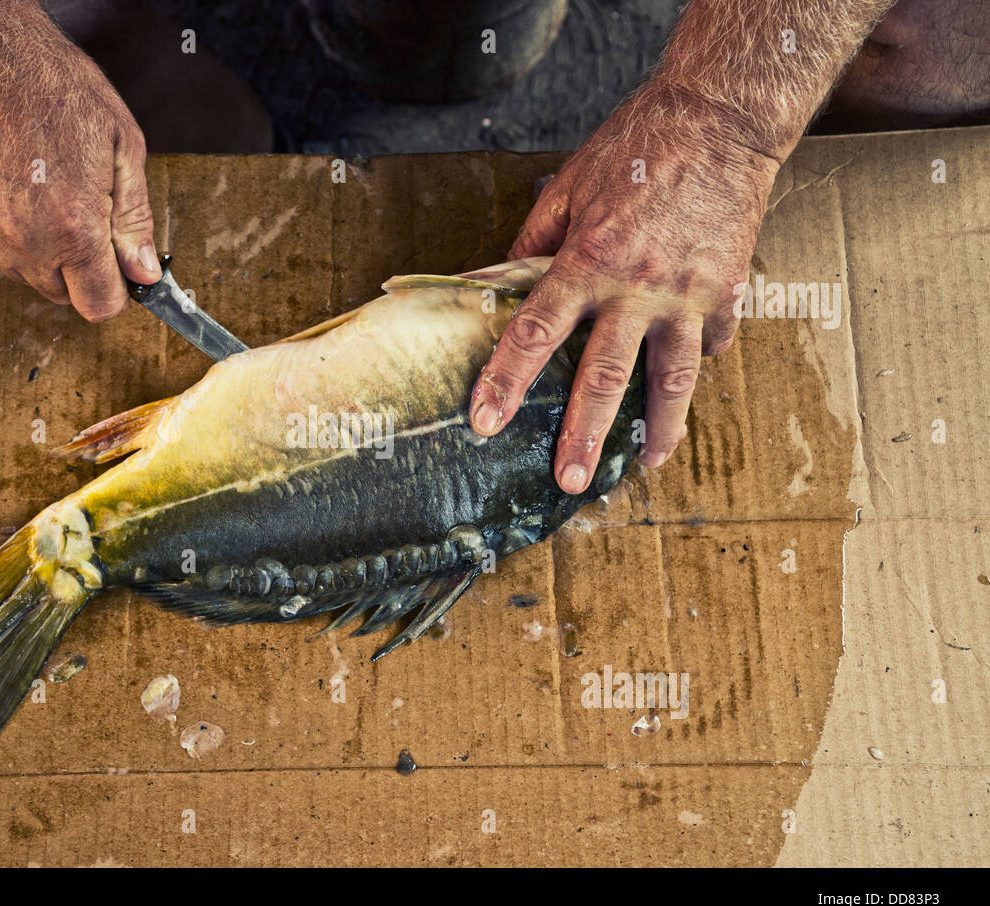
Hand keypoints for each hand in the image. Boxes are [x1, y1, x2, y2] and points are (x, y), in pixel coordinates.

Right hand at [0, 33, 160, 319]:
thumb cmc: (56, 90)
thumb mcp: (122, 148)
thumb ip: (135, 220)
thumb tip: (145, 274)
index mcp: (76, 229)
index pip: (98, 306)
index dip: (111, 288)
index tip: (113, 264)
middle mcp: (26, 243)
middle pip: (61, 294)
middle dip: (76, 267)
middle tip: (76, 211)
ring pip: (23, 273)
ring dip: (38, 248)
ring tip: (39, 189)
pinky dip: (2, 228)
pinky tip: (7, 182)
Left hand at [469, 82, 781, 491]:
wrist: (720, 119)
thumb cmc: (634, 147)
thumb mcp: (568, 188)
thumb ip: (532, 242)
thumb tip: (492, 280)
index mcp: (588, 260)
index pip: (535, 333)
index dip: (506, 380)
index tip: (485, 422)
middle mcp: (637, 287)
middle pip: (605, 376)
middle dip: (584, 433)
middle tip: (568, 480)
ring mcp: (688, 294)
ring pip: (672, 378)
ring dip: (660, 427)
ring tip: (646, 463)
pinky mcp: (727, 291)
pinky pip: (710, 342)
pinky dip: (697, 363)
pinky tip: (685, 389)